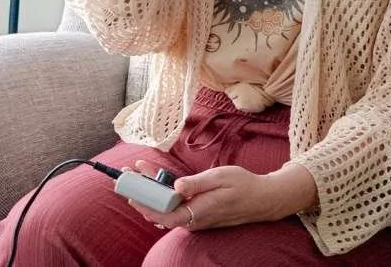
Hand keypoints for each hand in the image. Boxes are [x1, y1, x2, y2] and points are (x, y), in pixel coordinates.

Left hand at [126, 159, 317, 230]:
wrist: (262, 199)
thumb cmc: (242, 185)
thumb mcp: (220, 178)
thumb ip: (196, 183)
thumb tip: (176, 187)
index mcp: (198, 212)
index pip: (164, 214)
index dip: (145, 203)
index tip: (131, 189)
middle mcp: (194, 219)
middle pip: (160, 211)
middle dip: (142, 192)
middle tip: (128, 172)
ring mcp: (195, 217)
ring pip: (166, 208)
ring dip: (151, 191)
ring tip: (138, 171)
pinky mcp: (197, 213)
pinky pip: (174, 206)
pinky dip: (163, 192)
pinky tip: (156, 179)